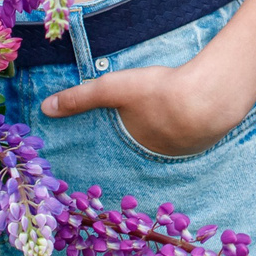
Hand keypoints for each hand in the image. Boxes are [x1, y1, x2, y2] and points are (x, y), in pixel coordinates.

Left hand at [42, 59, 253, 158]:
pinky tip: (184, 121)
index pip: (110, 165)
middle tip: (122, 150)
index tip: (94, 166)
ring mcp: (181, 154)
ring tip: (153, 134)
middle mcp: (154, 160)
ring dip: (159, 144)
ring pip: (163, 150)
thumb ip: (80, 98)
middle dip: (130, 157)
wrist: (211, 96)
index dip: (103, 162)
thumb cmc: (159, 95)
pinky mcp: (203, 142)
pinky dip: (182, 133)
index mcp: (129, 150)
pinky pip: (186, 142)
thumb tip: (44, 108)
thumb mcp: (113, 90)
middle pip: (137, 159)